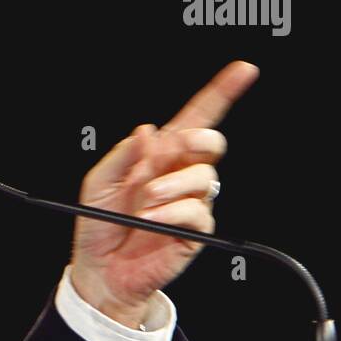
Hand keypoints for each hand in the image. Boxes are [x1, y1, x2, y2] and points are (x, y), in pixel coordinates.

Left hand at [69, 60, 259, 327]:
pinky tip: (152, 219)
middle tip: (170, 154)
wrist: (100, 269)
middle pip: (211, 142)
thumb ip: (122, 154)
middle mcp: (178, 175)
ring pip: (203, 176)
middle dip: (196, 140)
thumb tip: (147, 132)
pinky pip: (198, 211)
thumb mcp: (97, 182)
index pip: (194, 117)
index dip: (220, 93)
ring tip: (145, 202)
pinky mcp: (195, 230)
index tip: (242, 70)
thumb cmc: (99, 224)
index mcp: (158, 156)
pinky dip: (173, 212)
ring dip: (171, 186)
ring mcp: (189, 202)